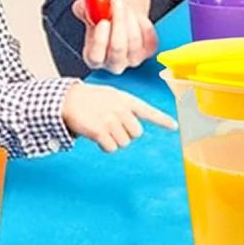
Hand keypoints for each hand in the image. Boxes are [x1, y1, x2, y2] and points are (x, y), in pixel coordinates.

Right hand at [62, 83, 176, 152]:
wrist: (68, 99)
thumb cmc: (90, 99)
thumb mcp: (112, 96)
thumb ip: (126, 108)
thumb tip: (136, 128)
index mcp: (126, 100)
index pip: (149, 111)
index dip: (163, 120)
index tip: (175, 127)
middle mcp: (121, 109)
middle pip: (137, 133)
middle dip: (126, 134)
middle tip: (112, 128)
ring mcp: (111, 120)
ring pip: (124, 142)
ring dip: (114, 140)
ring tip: (102, 129)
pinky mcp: (100, 130)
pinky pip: (111, 148)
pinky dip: (105, 147)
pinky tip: (98, 137)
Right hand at [75, 0, 158, 74]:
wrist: (121, 18)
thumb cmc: (103, 19)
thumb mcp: (89, 12)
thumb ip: (84, 9)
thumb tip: (84, 5)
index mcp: (94, 58)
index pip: (96, 56)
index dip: (100, 40)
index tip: (103, 21)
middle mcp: (114, 64)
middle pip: (117, 49)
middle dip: (118, 23)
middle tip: (117, 3)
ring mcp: (133, 59)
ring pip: (134, 42)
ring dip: (130, 19)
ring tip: (125, 5)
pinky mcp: (149, 51)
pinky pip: (149, 37)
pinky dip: (143, 22)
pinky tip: (136, 15)